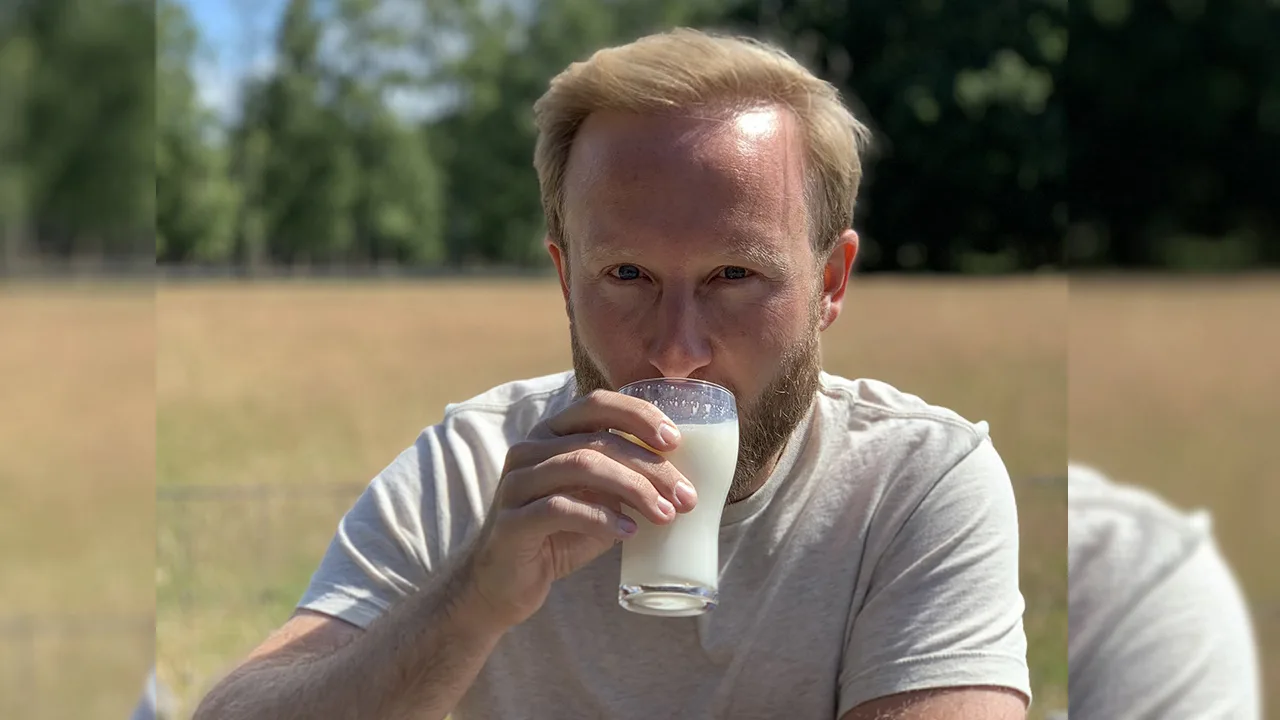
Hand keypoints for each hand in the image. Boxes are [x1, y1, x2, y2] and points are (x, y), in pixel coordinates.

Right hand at [460, 389, 698, 628]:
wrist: (503, 584)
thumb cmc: (558, 536)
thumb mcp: (598, 501)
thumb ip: (626, 484)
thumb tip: (681, 479)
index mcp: (551, 434)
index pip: (596, 404)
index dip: (638, 416)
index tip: (675, 442)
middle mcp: (529, 449)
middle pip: (596, 440)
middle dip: (649, 466)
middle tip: (686, 496)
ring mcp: (516, 484)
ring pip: (580, 466)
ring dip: (632, 489)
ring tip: (666, 515)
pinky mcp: (510, 522)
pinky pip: (559, 508)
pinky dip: (600, 517)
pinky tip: (628, 532)